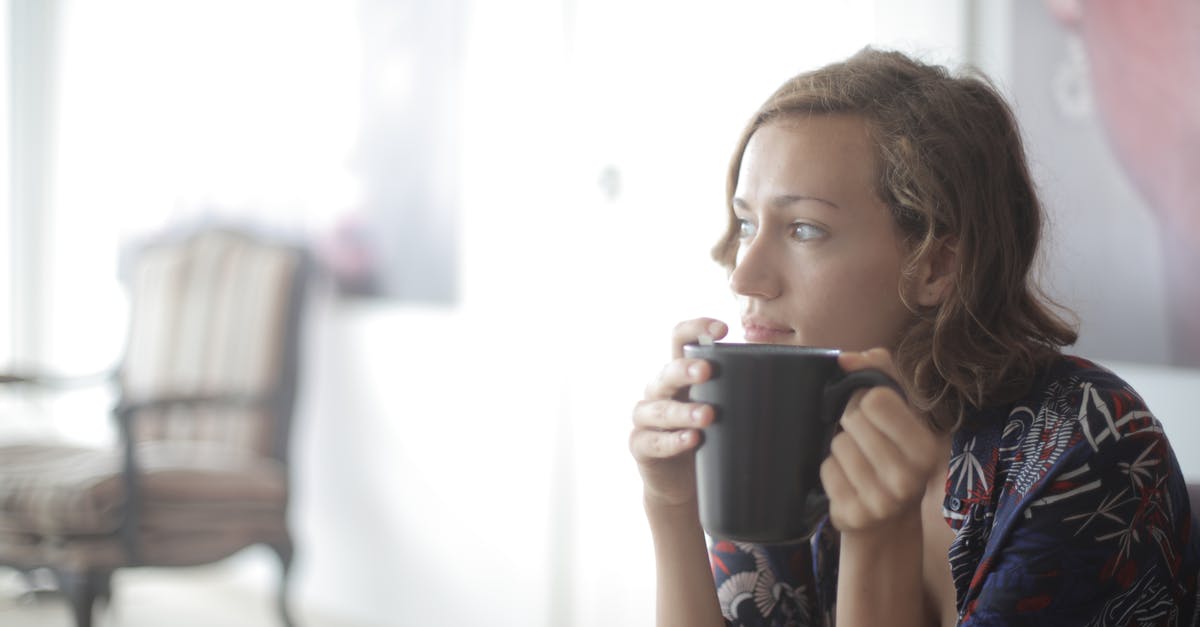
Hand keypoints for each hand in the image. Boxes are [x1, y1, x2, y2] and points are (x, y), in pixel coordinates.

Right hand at [630, 318, 727, 508]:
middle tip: (707, 371)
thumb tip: (801, 376)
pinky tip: (691, 440)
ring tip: (708, 416)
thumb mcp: (724, 409)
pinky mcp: (641, 446)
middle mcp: (659, 390)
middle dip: (686, 370)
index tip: (722, 328)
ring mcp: (646, 419)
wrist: (681, 485)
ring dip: (684, 411)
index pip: (680, 340)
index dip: (696, 328)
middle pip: (667, 372)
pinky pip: (652, 441)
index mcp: (679, 374)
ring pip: (659, 409)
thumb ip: (744, 390)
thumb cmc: (709, 438)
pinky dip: (672, 441)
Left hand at [819, 348, 942, 533]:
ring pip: (837, 445)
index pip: (876, 399)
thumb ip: (880, 370)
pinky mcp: (853, 516)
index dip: (867, 400)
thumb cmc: (893, 450)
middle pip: (853, 420)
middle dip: (853, 424)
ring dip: (841, 449)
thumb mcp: (901, 410)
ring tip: (858, 463)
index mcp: (927, 449)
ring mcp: (881, 502)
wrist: (888, 520)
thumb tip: (844, 359)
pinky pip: (826, 470)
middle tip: (865, 441)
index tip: (874, 414)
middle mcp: (908, 480)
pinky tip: (848, 481)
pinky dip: (831, 471)